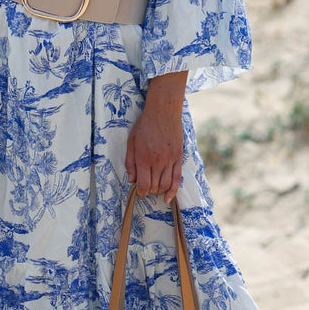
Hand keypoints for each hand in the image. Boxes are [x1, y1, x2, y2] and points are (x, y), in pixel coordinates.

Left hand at [125, 70, 187, 202]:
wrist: (163, 111)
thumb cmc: (145, 125)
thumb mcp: (131, 142)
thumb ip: (130, 162)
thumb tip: (131, 180)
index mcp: (143, 158)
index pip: (143, 184)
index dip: (140, 192)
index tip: (139, 192)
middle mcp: (157, 162)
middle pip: (154, 186)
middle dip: (149, 191)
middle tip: (145, 188)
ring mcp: (169, 160)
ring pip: (165, 185)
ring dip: (159, 191)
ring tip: (155, 189)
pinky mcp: (178, 158)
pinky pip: (177, 178)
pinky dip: (173, 190)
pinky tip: (168, 198)